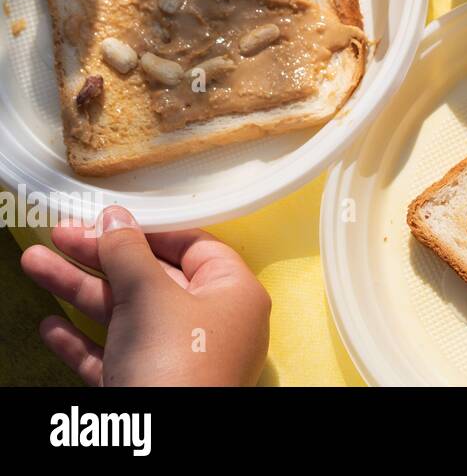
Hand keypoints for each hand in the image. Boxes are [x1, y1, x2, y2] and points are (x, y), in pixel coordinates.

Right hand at [20, 205, 270, 385]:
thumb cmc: (174, 361)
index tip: (108, 218)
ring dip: (79, 290)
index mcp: (233, 294)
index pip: (194, 247)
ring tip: (33, 263)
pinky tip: (50, 326)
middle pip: (151, 279)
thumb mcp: (150, 295)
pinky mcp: (148, 389)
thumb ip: (129, 253)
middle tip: (57, 236)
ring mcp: (179, 360)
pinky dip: (83, 340)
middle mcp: (211, 325)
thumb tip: (115, 219)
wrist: (163, 448)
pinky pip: (115, 356)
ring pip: (125, 315)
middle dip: (100, 257)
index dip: (149, 230)